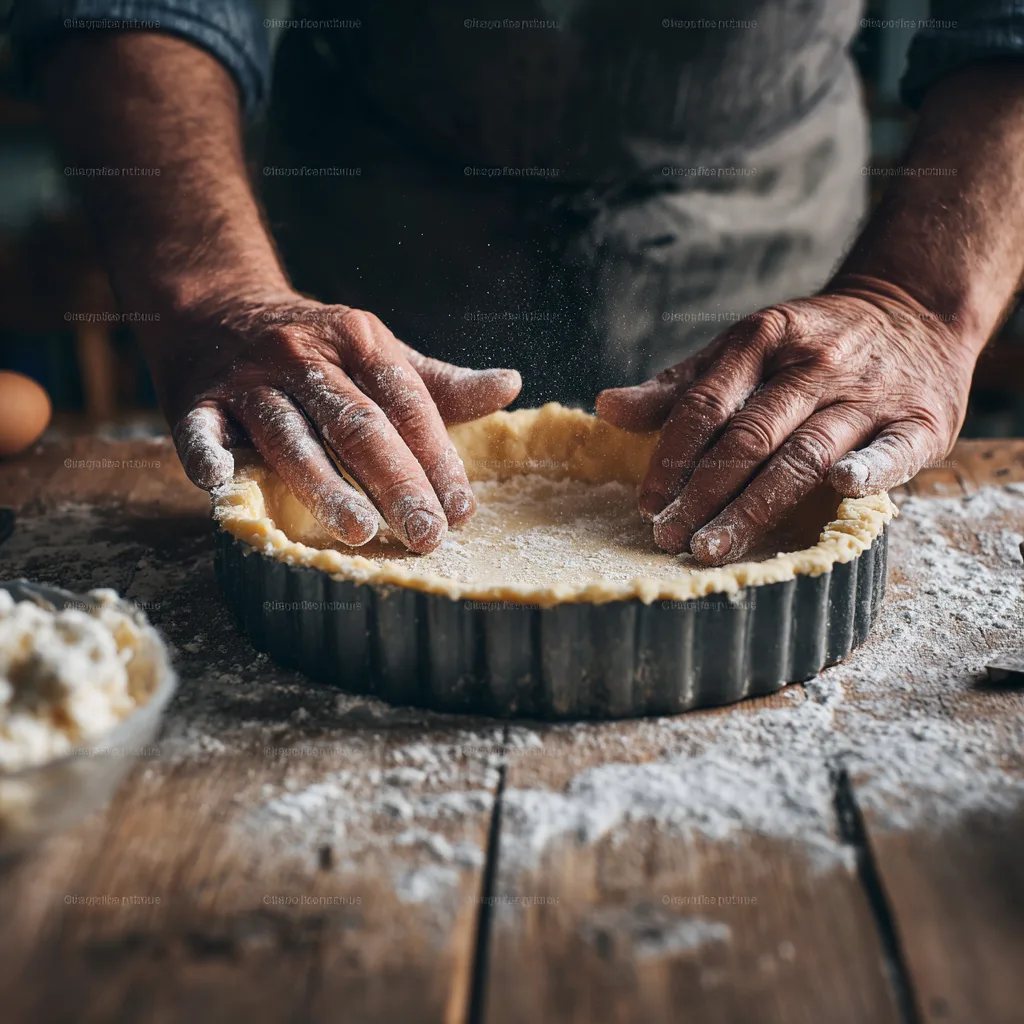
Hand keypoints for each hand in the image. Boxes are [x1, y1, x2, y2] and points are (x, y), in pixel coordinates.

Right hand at [147, 295, 520, 552]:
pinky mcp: (197, 400)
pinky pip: (201, 430)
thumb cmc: (317, 347)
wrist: (217, 306)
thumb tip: (510, 386)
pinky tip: (222, 482)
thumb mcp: (378, 352)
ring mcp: (249, 379)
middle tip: (427, 534)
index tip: (462, 510)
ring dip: (324, 485)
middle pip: (357, 424)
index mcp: (358, 339)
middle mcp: (304, 356)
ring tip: (359, 531)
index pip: (406, 404)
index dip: (437, 457)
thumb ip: (439, 383)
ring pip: (291, 436)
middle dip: (396, 481)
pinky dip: (208, 454)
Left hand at [596, 275, 973, 565]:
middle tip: (669, 537)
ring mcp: (870, 392)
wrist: (911, 311)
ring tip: (714, 545)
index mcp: (764, 339)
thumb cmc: (806, 345)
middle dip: (703, 493)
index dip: (672, 457)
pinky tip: (842, 488)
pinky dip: (870, 468)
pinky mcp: (921, 420)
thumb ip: (679, 387)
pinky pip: (893, 448)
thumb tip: (607, 408)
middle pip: (749, 437)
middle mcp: (815, 364)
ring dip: (756, 503)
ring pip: (803, 453)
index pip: (706, 405)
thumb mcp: (742, 349)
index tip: (648, 503)